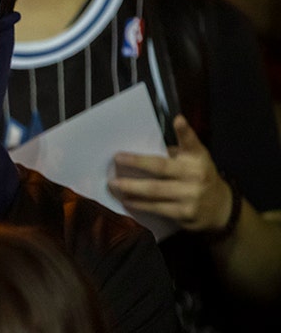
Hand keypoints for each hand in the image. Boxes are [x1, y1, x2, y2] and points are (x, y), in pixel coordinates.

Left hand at [109, 115, 232, 232]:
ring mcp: (191, 195)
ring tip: (113, 184)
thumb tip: (144, 147)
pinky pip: (156, 207)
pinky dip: (139, 204)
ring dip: (131, 187)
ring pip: (154, 190)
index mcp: (198, 158)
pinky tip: (126, 201)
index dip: (185, 131)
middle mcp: (196, 175)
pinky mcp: (184, 213)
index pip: (191, 142)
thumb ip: (177, 153)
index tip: (177, 120)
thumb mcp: (195, 161)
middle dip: (137, 162)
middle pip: (161, 167)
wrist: (220, 208)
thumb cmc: (199, 179)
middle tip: (117, 158)